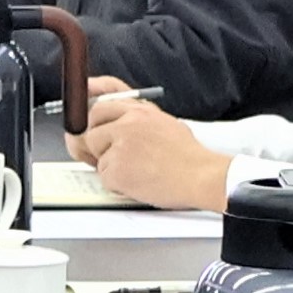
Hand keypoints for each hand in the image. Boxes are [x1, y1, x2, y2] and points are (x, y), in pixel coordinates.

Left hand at [73, 86, 226, 209]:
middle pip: (91, 130)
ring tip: (139, 172)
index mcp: (139, 111)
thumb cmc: (188, 156)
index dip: (95, 122)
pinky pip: (105, 178)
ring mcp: (120, 145)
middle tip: (111, 157)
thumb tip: (115, 124)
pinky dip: (118, 185)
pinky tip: (140, 183)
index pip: (100, 107)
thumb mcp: (164, 123)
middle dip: (97, 145)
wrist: (202, 176)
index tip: (91, 129)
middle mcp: (127, 123)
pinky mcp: (117, 168)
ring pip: (98, 157)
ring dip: (112, 168)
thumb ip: (137, 120)